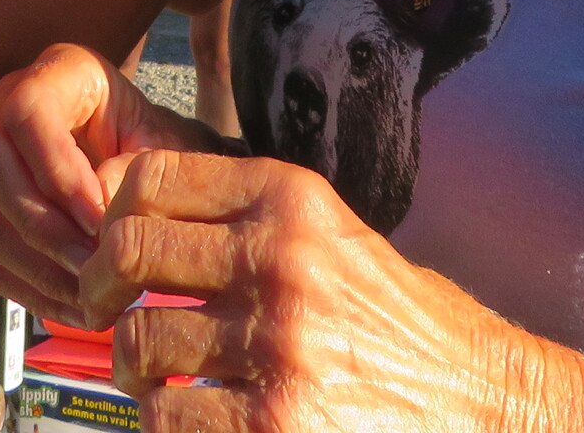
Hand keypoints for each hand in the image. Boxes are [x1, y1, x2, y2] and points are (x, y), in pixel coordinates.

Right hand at [0, 43, 229, 327]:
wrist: (141, 159)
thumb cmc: (156, 143)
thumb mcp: (162, 145)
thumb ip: (136, 167)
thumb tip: (98, 205)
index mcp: (55, 75)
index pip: (28, 112)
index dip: (57, 170)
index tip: (99, 220)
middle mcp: (5, 111)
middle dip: (41, 224)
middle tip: (93, 267)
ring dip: (35, 266)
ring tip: (90, 298)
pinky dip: (28, 290)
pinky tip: (75, 308)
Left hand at [87, 151, 583, 432]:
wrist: (484, 404)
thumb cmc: (400, 328)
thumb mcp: (333, 239)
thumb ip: (247, 221)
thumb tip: (128, 208)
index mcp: (292, 202)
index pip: (154, 176)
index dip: (109, 211)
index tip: (108, 247)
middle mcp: (282, 260)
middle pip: (129, 249)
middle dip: (98, 287)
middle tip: (101, 314)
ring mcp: (280, 345)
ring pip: (141, 342)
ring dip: (135, 369)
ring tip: (156, 380)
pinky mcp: (275, 424)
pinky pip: (170, 418)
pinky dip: (167, 424)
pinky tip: (193, 419)